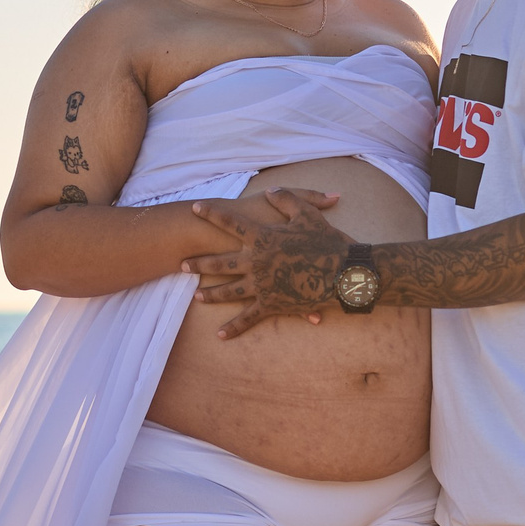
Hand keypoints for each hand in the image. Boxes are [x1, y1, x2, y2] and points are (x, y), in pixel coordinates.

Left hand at [184, 188, 353, 338]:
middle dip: (199, 263)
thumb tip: (270, 191)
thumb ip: (287, 199)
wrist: (343, 273)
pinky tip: (220, 334)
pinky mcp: (271, 304)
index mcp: (263, 237)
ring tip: (196, 296)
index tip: (195, 209)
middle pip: (219, 262)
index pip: (230, 222)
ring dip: (211, 293)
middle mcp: (255, 262)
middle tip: (182, 265)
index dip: (212, 214)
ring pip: (228, 290)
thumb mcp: (308, 214)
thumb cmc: (328, 241)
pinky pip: (248, 317)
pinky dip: (234, 327)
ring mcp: (261, 285)